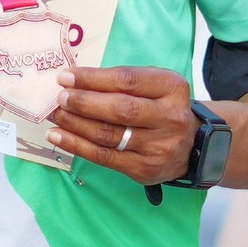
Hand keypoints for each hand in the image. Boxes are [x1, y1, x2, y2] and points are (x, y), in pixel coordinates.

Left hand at [49, 65, 194, 187]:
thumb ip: (120, 82)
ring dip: (75, 124)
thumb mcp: (153, 86)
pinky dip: (77, 146)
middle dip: (84, 103)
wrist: (191, 146)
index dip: (93, 79)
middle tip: (60, 98)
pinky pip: (104, 157)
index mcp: (172, 88)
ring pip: (109, 135)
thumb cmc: (161, 108)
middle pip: (121, 110)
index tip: (66, 77)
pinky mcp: (144, 169)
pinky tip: (58, 136)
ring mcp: (159, 146)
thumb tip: (73, 82)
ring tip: (55, 115)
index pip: (128, 80)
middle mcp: (170, 117)